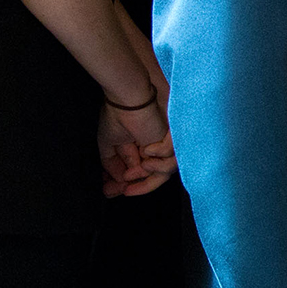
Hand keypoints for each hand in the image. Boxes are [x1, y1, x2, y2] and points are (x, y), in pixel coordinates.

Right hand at [100, 8, 175, 196]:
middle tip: (126, 191)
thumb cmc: (119, 113)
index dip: (134, 185)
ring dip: (149, 174)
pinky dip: (158, 157)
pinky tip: (146, 151)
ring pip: (167, 170)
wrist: (128, 95)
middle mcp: (159, 148)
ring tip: (138, 166)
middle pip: (158, 176)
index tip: (117, 193)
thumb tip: (120, 182)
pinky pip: (173, 157)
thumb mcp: (111, 144)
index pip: (145, 174)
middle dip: (142, 186)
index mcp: (144, 149)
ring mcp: (169, 143)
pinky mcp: (175, 137)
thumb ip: (116, 163)